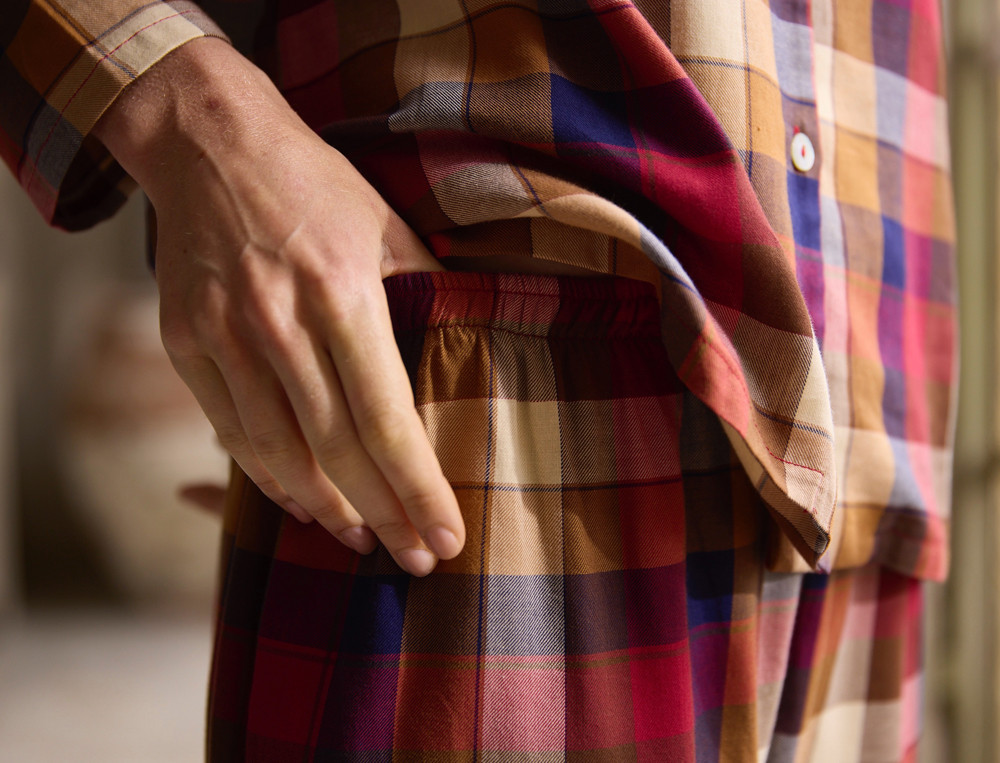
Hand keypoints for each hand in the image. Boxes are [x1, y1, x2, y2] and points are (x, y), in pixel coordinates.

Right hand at [93, 38, 463, 574]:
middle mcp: (281, 324)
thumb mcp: (387, 225)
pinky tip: (299, 498)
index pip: (389, 419)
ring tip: (360, 539)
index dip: (419, 488)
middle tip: (414, 558)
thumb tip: (467, 348)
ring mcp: (225, 337)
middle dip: (383, 516)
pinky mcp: (186, 343)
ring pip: (279, 454)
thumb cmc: (313, 184)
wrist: (209, 143)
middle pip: (339, 450)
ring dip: (325, 508)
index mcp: (344, 295)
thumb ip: (427, 293)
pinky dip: (266, 475)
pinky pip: (230, 431)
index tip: (447, 534)